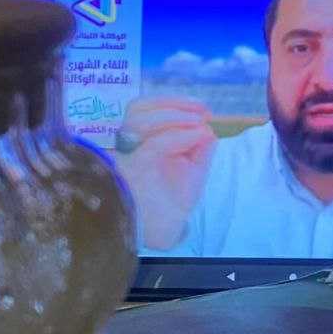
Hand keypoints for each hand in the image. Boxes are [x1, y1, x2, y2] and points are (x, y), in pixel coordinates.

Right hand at [115, 96, 216, 249]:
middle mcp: (126, 146)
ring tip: (199, 122)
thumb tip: (206, 128)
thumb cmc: (172, 200)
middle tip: (202, 111)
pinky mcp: (134, 171)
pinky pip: (153, 145)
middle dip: (173, 104)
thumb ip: (198, 147)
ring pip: (139, 121)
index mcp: (138, 142)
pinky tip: (197, 135)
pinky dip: (178, 136)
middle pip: (137, 109)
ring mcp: (127, 157)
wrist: (162, 230)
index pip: (143, 110)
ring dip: (174, 116)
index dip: (171, 103)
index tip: (201, 108)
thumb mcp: (192, 169)